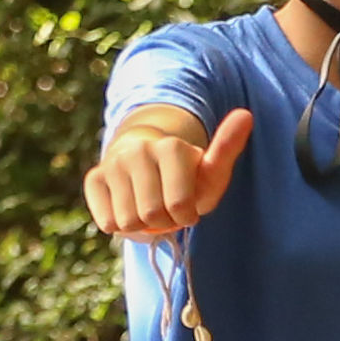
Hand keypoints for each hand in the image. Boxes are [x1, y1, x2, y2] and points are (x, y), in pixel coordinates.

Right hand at [84, 107, 253, 240]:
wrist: (149, 168)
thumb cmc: (187, 178)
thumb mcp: (211, 173)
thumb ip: (227, 149)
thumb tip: (245, 115)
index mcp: (172, 147)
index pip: (179, 207)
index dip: (185, 216)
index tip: (188, 206)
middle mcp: (139, 149)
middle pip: (151, 216)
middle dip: (163, 222)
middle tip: (166, 209)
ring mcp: (113, 162)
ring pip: (127, 221)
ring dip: (141, 225)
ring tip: (148, 207)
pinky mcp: (94, 178)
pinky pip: (106, 220)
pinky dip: (118, 224)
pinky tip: (127, 207)